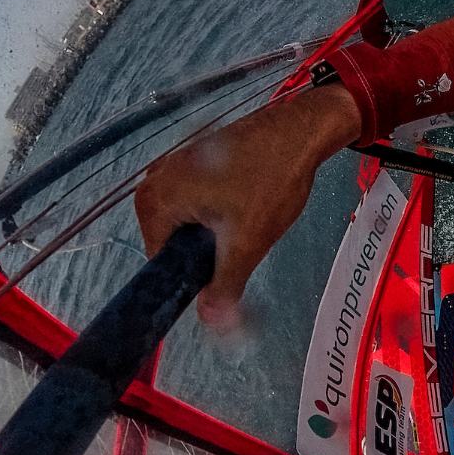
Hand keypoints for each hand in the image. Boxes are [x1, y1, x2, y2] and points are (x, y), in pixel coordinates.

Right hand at [134, 85, 359, 323]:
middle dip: (208, 250)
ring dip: (217, 231)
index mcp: (153, 200)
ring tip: (247, 215)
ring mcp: (173, 167)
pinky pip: (198, 202)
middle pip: (174, 242)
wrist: (299, 131)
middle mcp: (153, 181)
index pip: (161, 262)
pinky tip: (247, 201)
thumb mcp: (246, 243)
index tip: (223, 268)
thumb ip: (224, 286)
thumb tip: (211, 323)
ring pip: (189, 223)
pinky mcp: (193, 160)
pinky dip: (221, 211)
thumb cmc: (271, 179)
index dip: (193, 274)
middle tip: (242, 236)